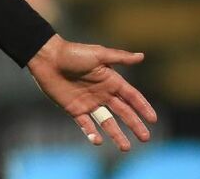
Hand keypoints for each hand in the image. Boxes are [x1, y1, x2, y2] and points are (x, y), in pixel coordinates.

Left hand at [27, 35, 156, 151]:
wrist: (47, 58)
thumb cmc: (72, 52)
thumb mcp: (98, 54)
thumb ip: (119, 58)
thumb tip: (142, 56)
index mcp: (111, 80)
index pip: (132, 97)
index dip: (143, 107)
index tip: (153, 119)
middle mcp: (102, 93)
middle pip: (123, 112)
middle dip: (135, 125)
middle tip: (145, 138)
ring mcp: (89, 102)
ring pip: (107, 122)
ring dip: (116, 134)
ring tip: (126, 148)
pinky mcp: (74, 109)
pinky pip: (85, 124)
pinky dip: (91, 133)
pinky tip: (98, 140)